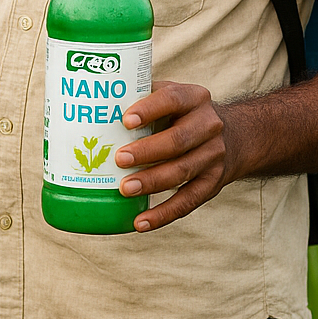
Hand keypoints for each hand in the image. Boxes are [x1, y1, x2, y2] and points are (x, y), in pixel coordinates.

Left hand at [115, 80, 234, 233]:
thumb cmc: (181, 115)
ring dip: (152, 182)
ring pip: (181, 171)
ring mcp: (213, 156)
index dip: (149, 109)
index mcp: (193, 98)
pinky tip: (140, 222)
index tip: (125, 121)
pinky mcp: (213, 183)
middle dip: (147, 152)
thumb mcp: (169, 96)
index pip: (172, 99)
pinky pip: (188, 201)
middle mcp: (208, 125)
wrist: (233, 137)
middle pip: (177, 140)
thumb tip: (84, 107)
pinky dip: (163, 214)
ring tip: (125, 189)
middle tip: (119, 159)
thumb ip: (138, 96)